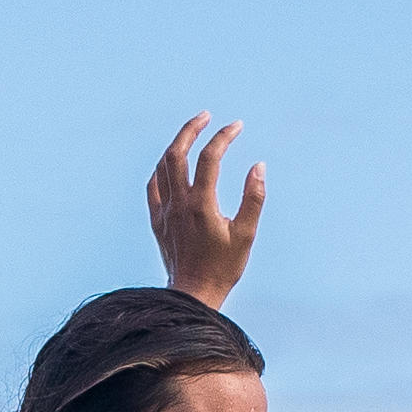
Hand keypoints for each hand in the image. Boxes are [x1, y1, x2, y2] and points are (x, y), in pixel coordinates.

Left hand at [148, 115, 262, 304]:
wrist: (193, 295)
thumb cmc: (223, 267)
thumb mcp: (246, 235)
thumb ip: (254, 198)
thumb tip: (258, 166)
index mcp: (201, 205)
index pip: (209, 158)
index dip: (223, 137)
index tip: (237, 126)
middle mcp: (179, 204)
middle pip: (176, 153)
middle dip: (191, 129)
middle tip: (207, 116)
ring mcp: (164, 212)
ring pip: (163, 166)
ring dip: (176, 144)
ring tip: (192, 133)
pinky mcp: (157, 221)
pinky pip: (153, 186)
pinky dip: (162, 169)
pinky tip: (171, 164)